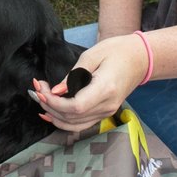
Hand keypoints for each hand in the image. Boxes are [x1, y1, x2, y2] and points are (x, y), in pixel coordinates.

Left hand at [33, 33, 148, 130]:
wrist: (140, 58)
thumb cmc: (117, 51)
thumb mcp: (92, 55)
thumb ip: (72, 75)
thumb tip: (55, 91)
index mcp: (105, 89)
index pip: (76, 107)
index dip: (55, 103)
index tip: (42, 91)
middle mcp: (107, 105)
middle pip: (72, 117)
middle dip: (49, 106)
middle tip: (37, 90)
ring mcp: (107, 111)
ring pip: (75, 125)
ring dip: (54, 115)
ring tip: (41, 99)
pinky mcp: (105, 112)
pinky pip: (81, 123)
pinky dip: (64, 120)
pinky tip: (51, 112)